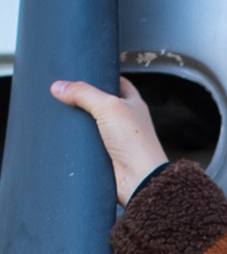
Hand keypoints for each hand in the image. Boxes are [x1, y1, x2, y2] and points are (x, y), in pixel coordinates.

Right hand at [50, 77, 166, 204]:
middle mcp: (126, 121)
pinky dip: (77, 141)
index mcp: (133, 104)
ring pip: (93, 125)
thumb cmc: (136, 144)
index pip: (118, 83)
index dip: (102, 77)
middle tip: (65, 93)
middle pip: (102, 104)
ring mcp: (116, 140)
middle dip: (85, 99)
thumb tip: (59, 86)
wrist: (139, 180)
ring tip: (59, 113)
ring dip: (79, 122)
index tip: (84, 73)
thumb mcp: (109, 107)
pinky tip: (64, 136)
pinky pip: (88, 145)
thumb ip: (84, 93)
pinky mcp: (106, 156)